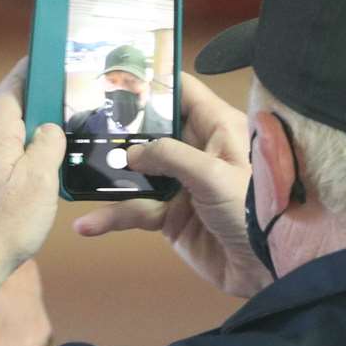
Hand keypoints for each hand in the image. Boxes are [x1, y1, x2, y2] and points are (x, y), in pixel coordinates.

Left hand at [0, 59, 65, 300]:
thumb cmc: (1, 225)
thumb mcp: (40, 180)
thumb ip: (48, 144)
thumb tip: (48, 129)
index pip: (15, 83)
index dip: (36, 68)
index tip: (53, 56)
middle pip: (12, 113)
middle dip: (40, 111)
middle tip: (72, 113)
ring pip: (4, 141)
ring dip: (30, 144)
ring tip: (59, 155)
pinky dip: (16, 164)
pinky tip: (33, 185)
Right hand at [73, 73, 271, 297]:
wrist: (268, 268)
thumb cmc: (253, 210)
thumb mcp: (213, 173)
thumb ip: (170, 155)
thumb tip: (132, 153)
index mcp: (218, 128)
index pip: (183, 93)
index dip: (154, 83)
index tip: (118, 76)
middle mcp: (197, 151)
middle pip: (152, 131)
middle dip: (121, 129)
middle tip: (83, 120)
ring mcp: (181, 185)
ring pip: (138, 173)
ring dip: (109, 176)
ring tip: (77, 172)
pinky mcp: (170, 217)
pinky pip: (135, 210)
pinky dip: (111, 217)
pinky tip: (88, 224)